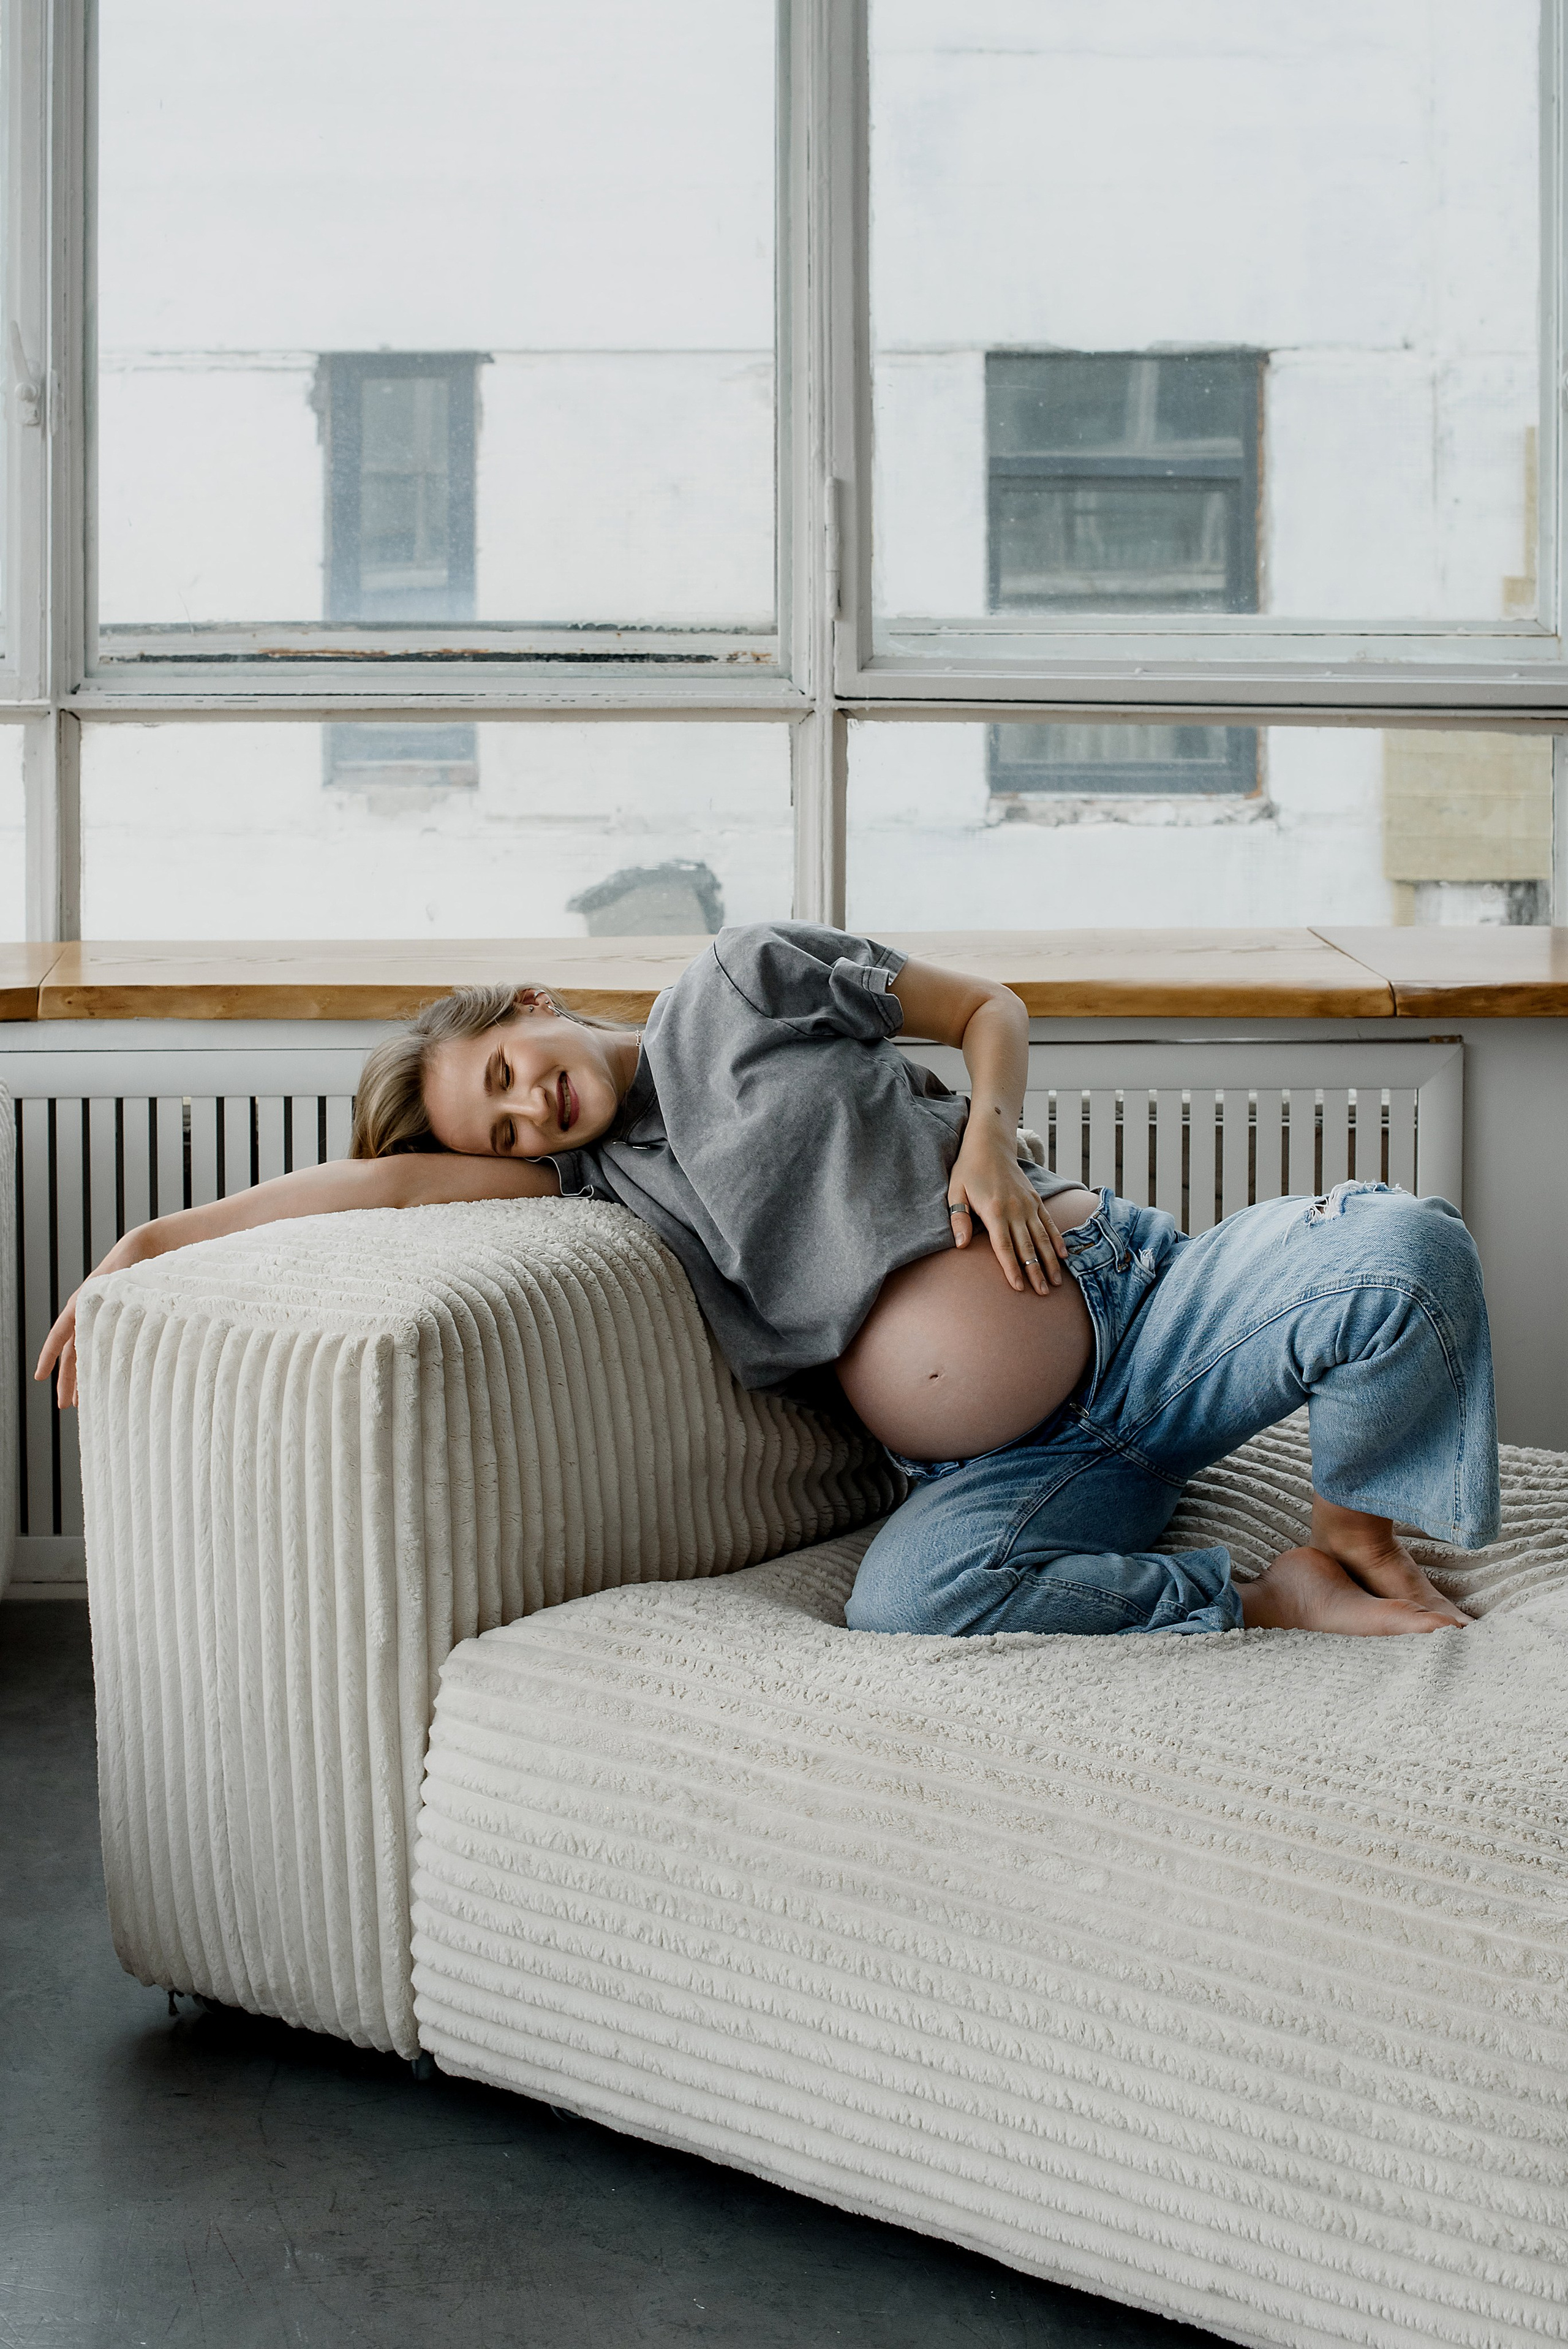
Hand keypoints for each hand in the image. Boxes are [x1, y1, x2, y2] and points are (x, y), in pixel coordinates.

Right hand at [33, 1225, 159, 1409]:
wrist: (142, 1250)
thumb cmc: (134, 1263)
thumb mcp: (125, 1281)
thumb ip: (120, 1301)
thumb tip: (126, 1324)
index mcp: (84, 1305)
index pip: (60, 1334)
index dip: (49, 1356)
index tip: (39, 1376)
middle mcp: (87, 1315)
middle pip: (73, 1353)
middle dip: (67, 1380)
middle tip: (64, 1405)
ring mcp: (97, 1321)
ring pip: (85, 1354)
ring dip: (81, 1378)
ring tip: (79, 1403)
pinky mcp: (110, 1324)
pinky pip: (98, 1348)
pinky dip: (97, 1366)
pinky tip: (100, 1382)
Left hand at [947, 1129, 1068, 1294]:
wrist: (990, 1144)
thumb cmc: (968, 1169)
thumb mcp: (955, 1192)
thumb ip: (959, 1218)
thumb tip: (960, 1245)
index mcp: (994, 1211)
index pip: (1004, 1247)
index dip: (1012, 1269)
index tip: (1018, 1287)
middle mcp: (1015, 1210)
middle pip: (1027, 1247)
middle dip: (1035, 1272)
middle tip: (1043, 1293)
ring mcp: (1028, 1205)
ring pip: (1042, 1238)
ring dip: (1050, 1261)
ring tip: (1056, 1282)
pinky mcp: (1035, 1200)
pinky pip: (1049, 1223)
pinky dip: (1057, 1240)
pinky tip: (1063, 1256)